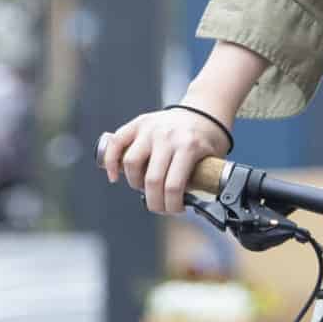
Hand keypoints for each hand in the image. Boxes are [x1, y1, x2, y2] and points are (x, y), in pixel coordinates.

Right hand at [97, 107, 232, 215]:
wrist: (203, 112)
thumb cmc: (206, 140)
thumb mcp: (211, 161)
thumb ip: (197, 182)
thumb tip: (180, 205)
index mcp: (188, 146)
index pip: (173, 186)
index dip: (171, 206)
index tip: (174, 210)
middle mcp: (167, 136)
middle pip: (152, 180)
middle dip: (154, 202)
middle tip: (159, 206)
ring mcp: (151, 128)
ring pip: (131, 163)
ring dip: (135, 183)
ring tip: (144, 186)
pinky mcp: (138, 123)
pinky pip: (117, 143)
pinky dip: (111, 162)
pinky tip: (114, 176)